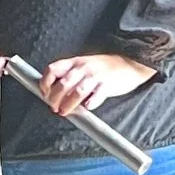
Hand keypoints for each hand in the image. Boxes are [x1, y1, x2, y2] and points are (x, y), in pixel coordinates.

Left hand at [38, 51, 156, 117]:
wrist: (129, 64)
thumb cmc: (104, 67)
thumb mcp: (84, 65)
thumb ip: (69, 74)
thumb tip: (53, 90)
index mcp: (74, 62)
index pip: (52, 69)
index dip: (45, 83)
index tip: (44, 93)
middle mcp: (83, 68)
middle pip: (63, 84)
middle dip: (54, 98)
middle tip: (54, 107)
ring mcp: (95, 76)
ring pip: (77, 91)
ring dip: (68, 104)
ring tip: (65, 112)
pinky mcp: (107, 85)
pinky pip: (96, 95)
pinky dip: (90, 103)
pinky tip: (87, 107)